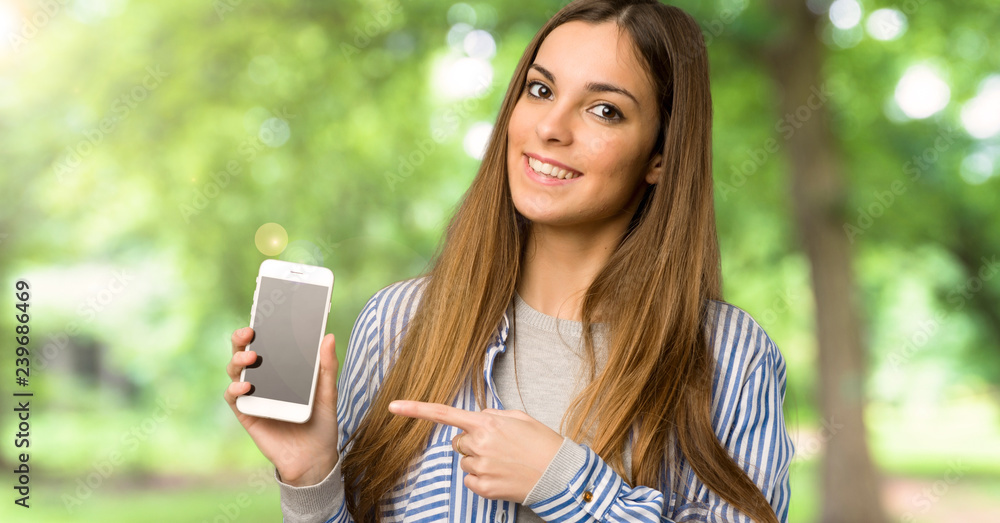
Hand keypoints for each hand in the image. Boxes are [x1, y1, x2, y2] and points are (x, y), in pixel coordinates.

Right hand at [224, 327, 339, 486]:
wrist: (315, 457)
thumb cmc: (321, 422)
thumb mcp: (329, 392)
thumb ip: (327, 366)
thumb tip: (328, 336)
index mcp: (282, 368)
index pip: (268, 342)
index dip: (262, 326)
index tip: (263, 311)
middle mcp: (264, 378)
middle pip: (245, 352)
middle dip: (242, 338)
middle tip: (250, 331)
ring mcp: (253, 395)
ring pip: (235, 371)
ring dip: (238, 361)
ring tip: (251, 358)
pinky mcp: (247, 414)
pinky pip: (233, 398)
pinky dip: (235, 390)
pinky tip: (245, 387)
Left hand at [388, 400, 563, 502]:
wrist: (559, 474)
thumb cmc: (542, 443)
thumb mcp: (519, 418)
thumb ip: (492, 416)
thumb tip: (476, 420)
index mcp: (486, 423)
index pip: (444, 414)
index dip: (415, 409)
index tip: (393, 407)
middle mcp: (479, 444)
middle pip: (458, 442)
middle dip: (472, 442)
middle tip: (498, 447)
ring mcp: (480, 468)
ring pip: (465, 461)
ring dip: (479, 460)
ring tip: (505, 461)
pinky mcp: (483, 487)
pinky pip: (470, 479)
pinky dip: (482, 478)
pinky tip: (502, 475)